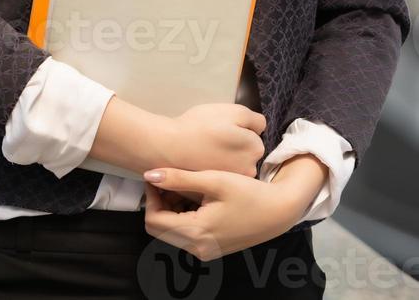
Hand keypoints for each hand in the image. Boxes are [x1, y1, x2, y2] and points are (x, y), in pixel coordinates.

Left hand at [142, 167, 298, 260]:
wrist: (279, 211)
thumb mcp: (214, 179)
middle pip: (159, 229)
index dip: (151, 196)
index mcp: (197, 232)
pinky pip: (184, 235)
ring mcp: (205, 252)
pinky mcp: (211, 249)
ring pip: (170, 233)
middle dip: (159, 203)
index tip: (158, 176)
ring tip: (184, 187)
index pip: (154, 220)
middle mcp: (198, 249)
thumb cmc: (249, 193)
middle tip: (169, 181)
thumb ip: (179, 178)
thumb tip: (148, 175)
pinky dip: (182, 217)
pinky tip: (195, 198)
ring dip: (170, 210)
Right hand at [159, 103, 266, 176]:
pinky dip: (214, 169)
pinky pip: (222, 175)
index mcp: (255, 148)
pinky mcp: (218, 189)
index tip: (223, 127)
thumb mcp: (231, 111)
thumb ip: (254, 119)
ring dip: (225, 158)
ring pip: (234, 164)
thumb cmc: (200, 126)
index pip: (255, 133)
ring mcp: (233, 182)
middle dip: (235, 144)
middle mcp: (250, 169)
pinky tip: (201, 162)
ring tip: (205, 150)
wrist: (169, 147)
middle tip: (213, 138)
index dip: (238, 127)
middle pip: (246, 150)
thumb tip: (259, 129)